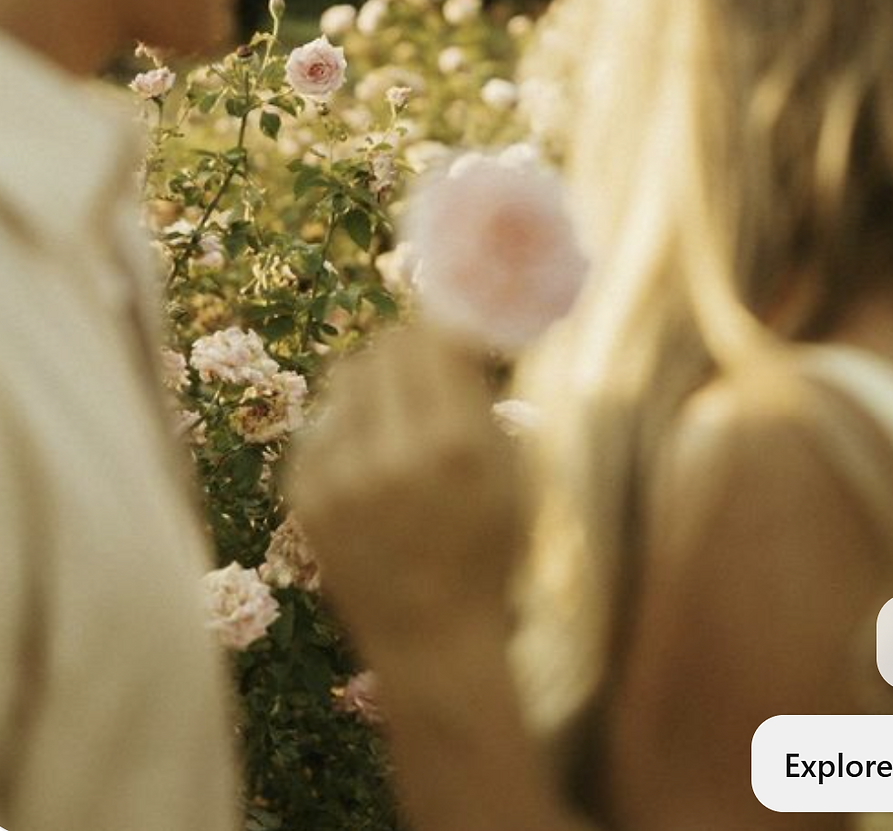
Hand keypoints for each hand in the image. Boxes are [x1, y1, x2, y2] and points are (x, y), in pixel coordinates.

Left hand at [286, 323, 526, 660]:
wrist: (433, 640)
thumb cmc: (490, 553)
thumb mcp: (512, 474)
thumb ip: (482, 400)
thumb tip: (457, 335)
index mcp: (455, 444)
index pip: (431, 339)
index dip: (443, 329)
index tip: (453, 335)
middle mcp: (392, 453)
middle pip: (384, 348)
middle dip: (408, 349)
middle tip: (424, 365)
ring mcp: (339, 474)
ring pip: (347, 377)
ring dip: (376, 382)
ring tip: (397, 413)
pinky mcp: (303, 493)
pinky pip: (322, 422)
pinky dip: (348, 424)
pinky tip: (371, 455)